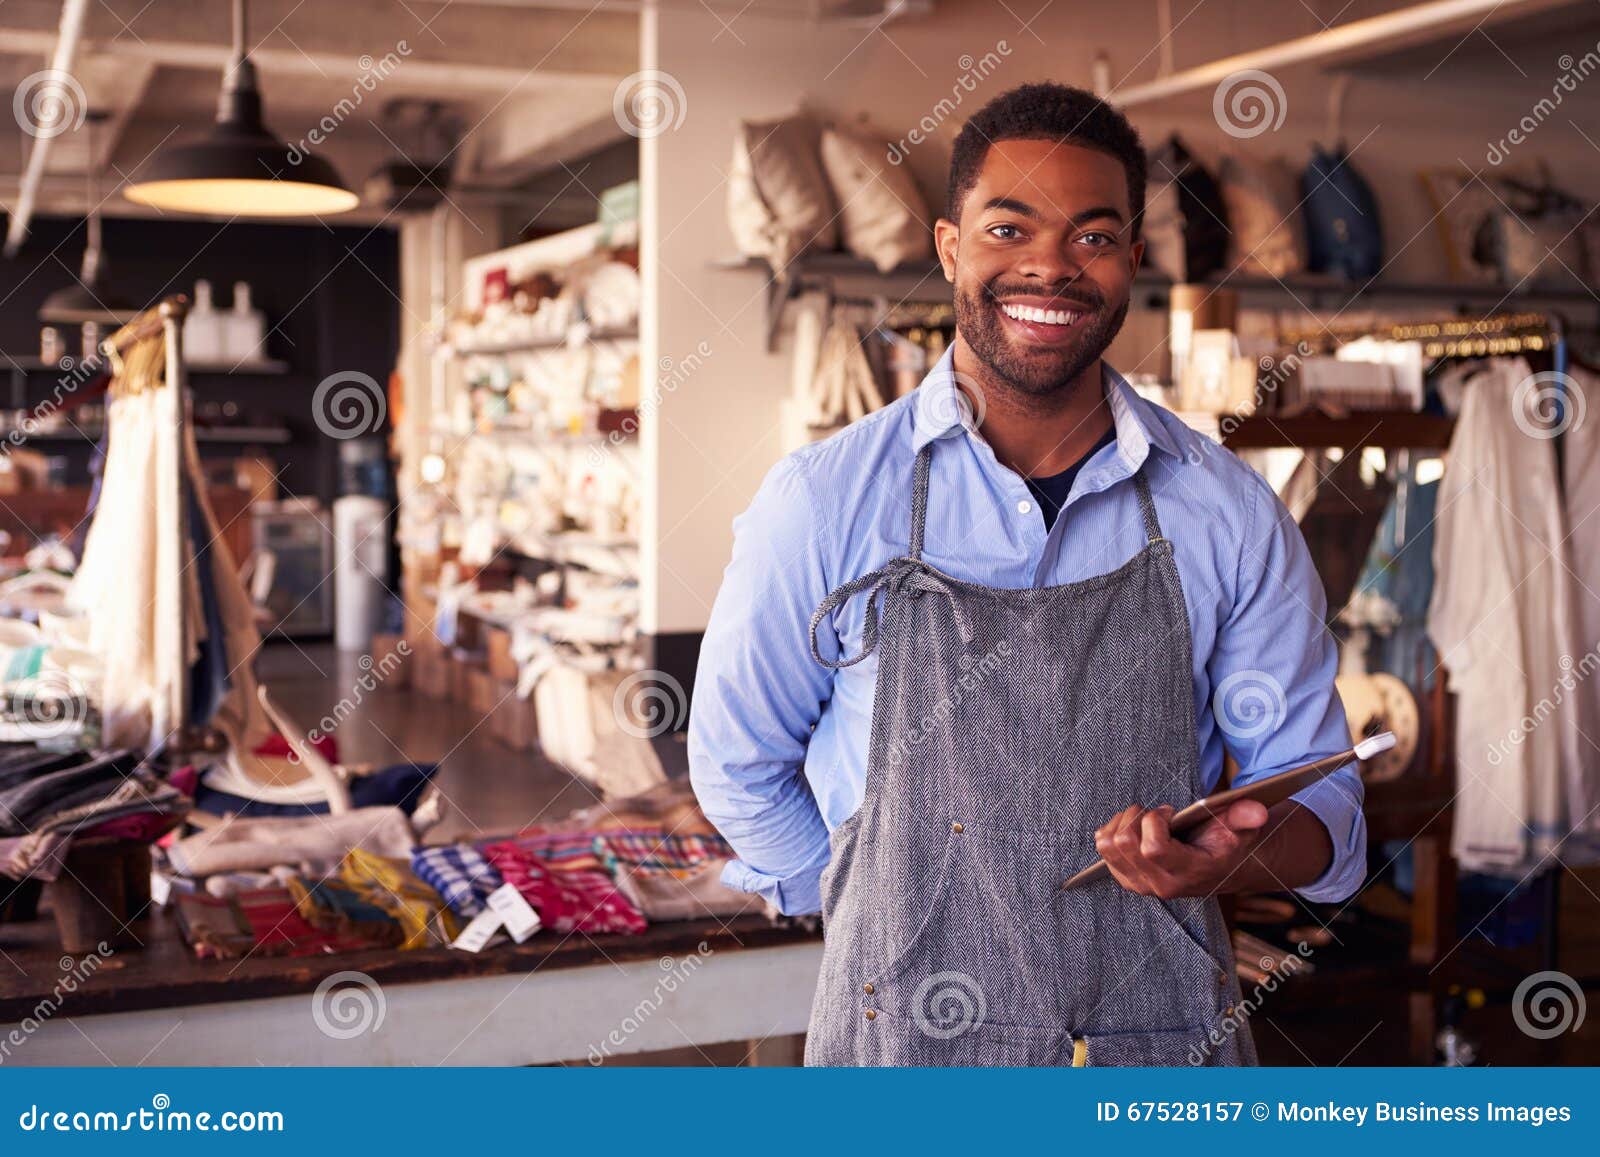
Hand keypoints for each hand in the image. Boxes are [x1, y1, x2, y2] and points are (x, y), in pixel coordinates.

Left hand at [1093, 801, 1269, 898]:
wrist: (1220, 870)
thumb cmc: (1227, 845)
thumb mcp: (1241, 828)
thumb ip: (1246, 817)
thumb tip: (1256, 810)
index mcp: (1187, 873)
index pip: (1151, 848)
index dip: (1154, 821)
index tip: (1170, 812)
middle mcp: (1160, 884)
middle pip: (1123, 843)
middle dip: (1136, 817)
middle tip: (1157, 815)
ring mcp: (1140, 884)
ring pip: (1107, 845)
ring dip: (1123, 822)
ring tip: (1146, 822)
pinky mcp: (1127, 879)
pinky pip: (1103, 849)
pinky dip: (1113, 831)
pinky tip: (1137, 830)